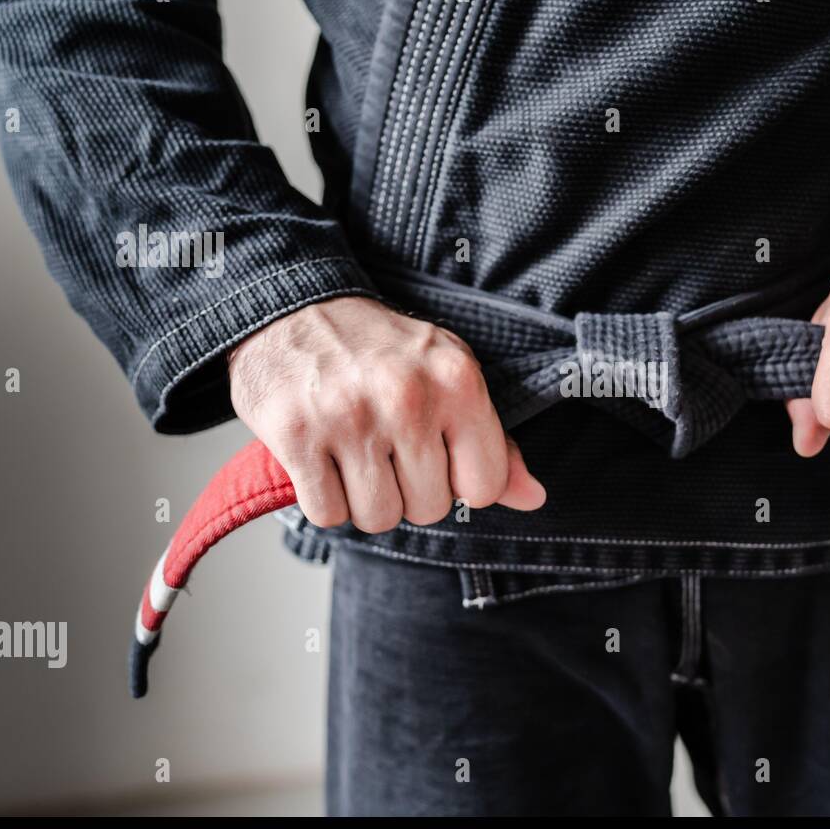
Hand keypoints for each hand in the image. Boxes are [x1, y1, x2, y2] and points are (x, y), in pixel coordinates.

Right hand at [229, 295, 545, 532]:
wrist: (295, 309)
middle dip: (408, 492)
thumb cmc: (382, 352)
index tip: (437, 458)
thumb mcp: (450, 377)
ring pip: (377, 518)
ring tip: (356, 457)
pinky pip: (327, 514)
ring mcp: (349, 417)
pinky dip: (325, 500)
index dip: (459, 483)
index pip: (483, 487)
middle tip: (387, 451)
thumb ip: (493, 442)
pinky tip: (325, 461)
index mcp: (458, 382)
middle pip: (428, 509)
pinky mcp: (296, 435)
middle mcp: (408, 398)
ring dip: (365, 501)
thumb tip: (534, 498)